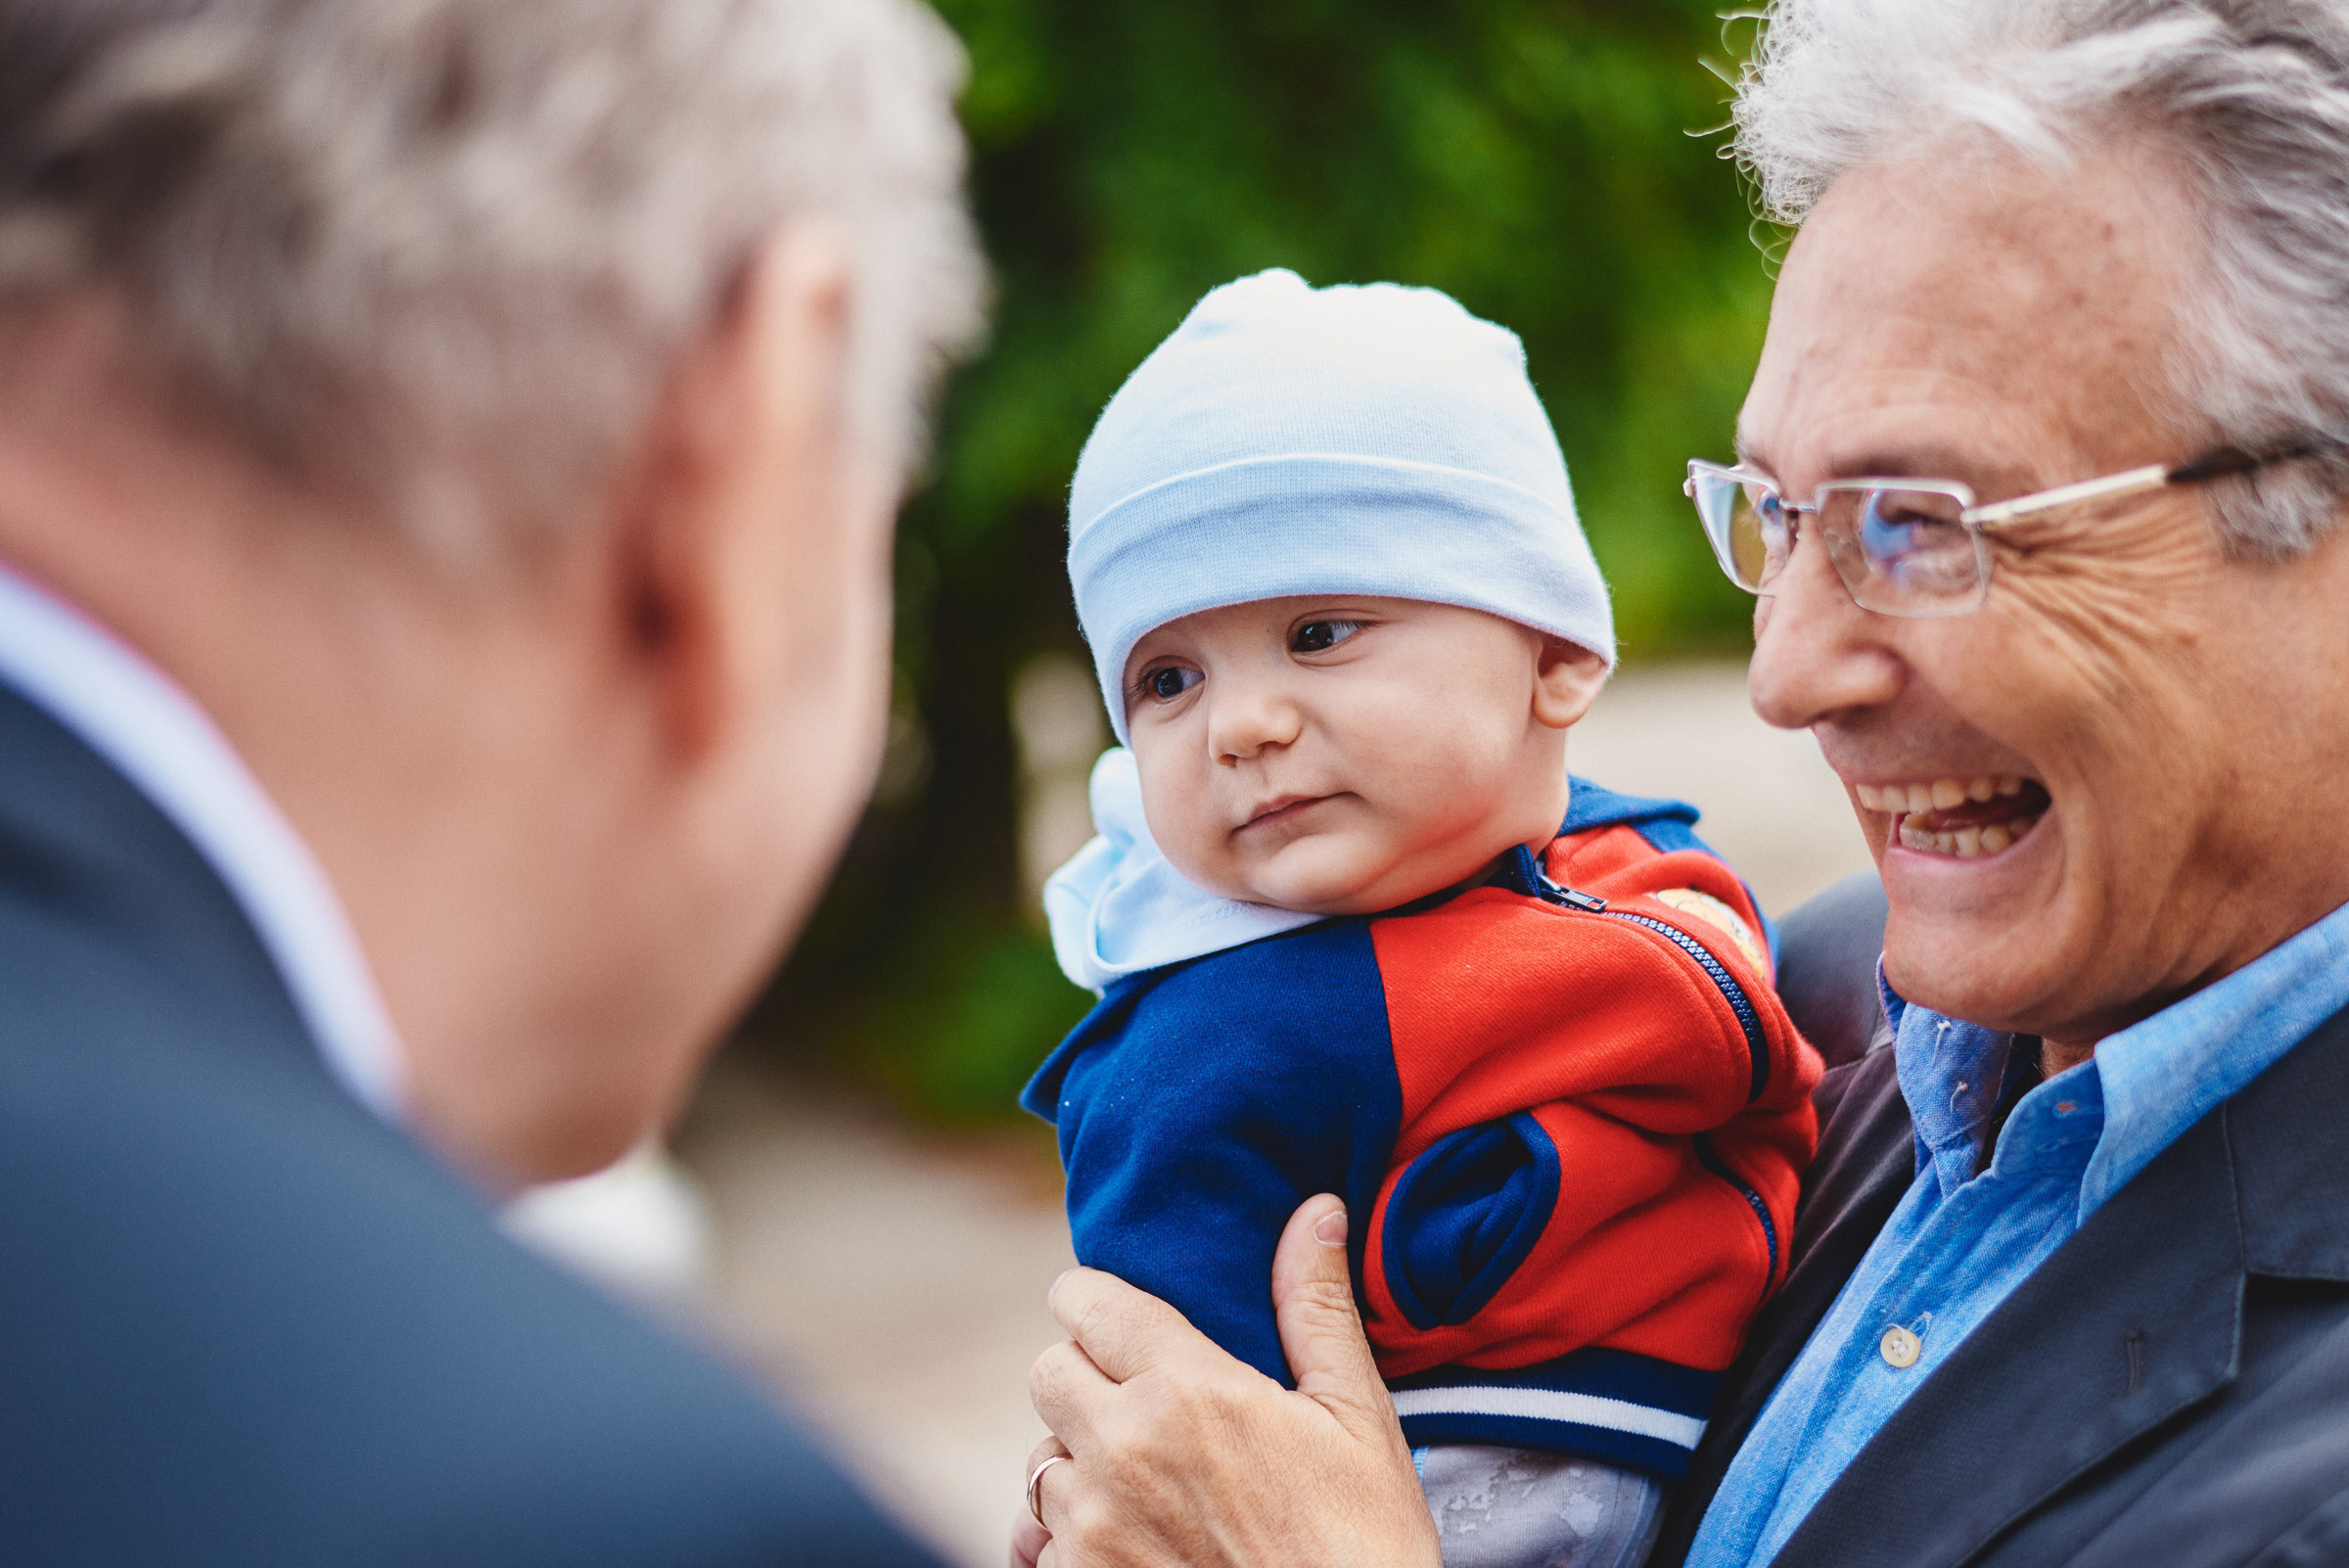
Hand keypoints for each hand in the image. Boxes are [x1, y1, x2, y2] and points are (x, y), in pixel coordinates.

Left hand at [1016, 1195, 1440, 1567]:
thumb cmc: (1366, 1545)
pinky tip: (1130, 1541)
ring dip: (1081, 1463)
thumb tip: (1316, 1210)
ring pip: (1040, 1460)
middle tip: (1143, 1401)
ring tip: (1151, 1483)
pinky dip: (1070, 1537)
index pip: (1088, 1303)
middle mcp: (1124, 1451)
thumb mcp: (1359, 1419)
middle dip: (1086, 1376)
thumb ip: (1318, 1308)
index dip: (1098, 1302)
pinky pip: (1038, 1541)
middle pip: (1048, 1372)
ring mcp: (1093, 1528)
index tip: (1117, 1316)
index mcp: (1190, 1391)